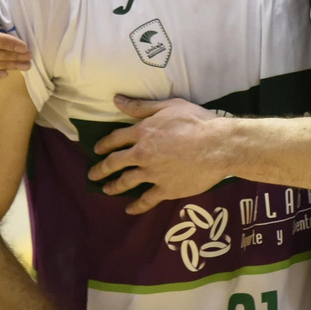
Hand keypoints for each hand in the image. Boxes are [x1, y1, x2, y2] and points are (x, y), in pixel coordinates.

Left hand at [91, 97, 230, 214]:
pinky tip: (130, 209)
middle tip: (93, 174)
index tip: (97, 149)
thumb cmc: (196, 122)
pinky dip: (137, 206)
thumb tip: (117, 100)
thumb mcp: (169, 106)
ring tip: (107, 190)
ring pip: (126, 182)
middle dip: (101, 169)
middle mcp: (142, 154)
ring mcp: (152, 173)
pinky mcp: (165, 189)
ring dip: (114, 186)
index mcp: (142, 132)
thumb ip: (141, 106)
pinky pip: (147, 200)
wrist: (217, 146)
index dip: (104, 144)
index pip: (115, 139)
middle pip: (115, 163)